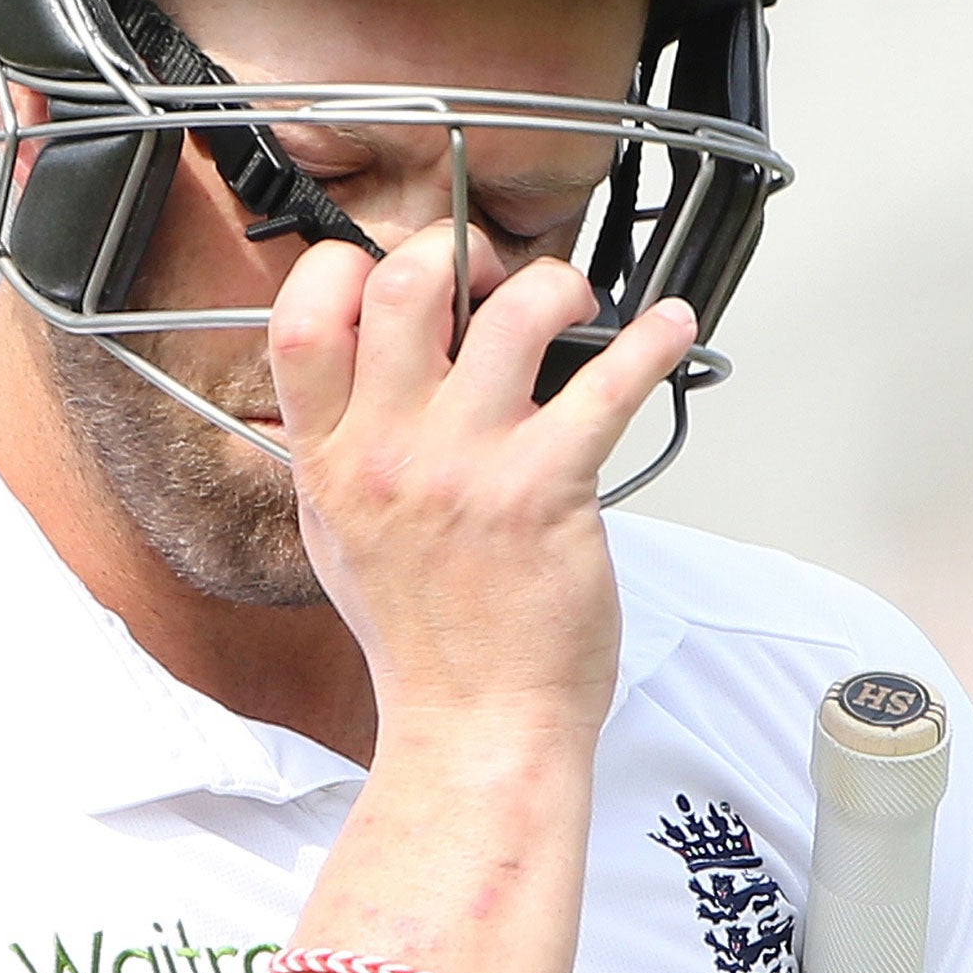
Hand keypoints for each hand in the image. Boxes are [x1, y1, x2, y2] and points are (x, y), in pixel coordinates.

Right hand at [268, 221, 697, 738]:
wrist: (476, 722)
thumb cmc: (420, 635)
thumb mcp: (337, 531)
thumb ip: (339, 444)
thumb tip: (355, 364)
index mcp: (331, 457)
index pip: (302, 316)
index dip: (344, 264)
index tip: (388, 262)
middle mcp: (390, 452)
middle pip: (405, 284)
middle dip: (456, 250)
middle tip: (489, 273)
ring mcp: (468, 467)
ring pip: (513, 313)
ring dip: (553, 284)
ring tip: (571, 299)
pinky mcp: (547, 489)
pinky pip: (607, 385)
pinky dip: (652, 343)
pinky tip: (671, 330)